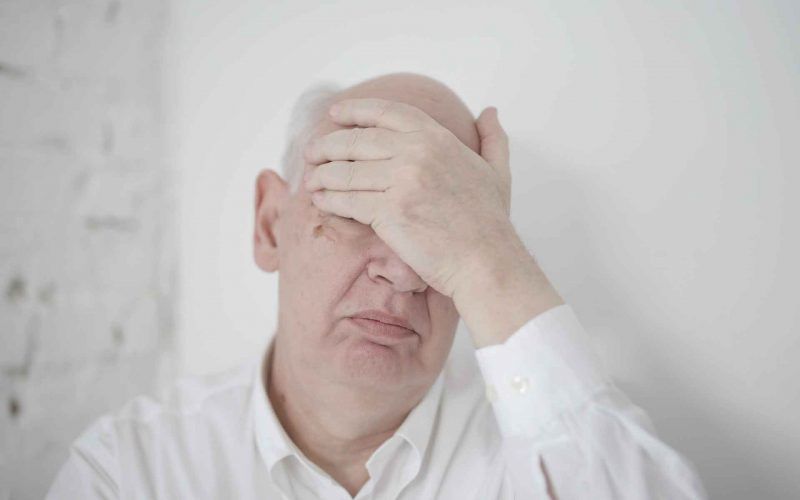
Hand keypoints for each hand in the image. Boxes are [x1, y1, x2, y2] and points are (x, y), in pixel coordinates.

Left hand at [303, 97, 514, 297]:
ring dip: (322, 174)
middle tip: (312, 153)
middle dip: (328, 145)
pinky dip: (329, 199)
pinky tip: (320, 200)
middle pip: (358, 140)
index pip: (386, 112)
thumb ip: (493, 137)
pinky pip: (348, 200)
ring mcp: (402, 182)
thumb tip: (490, 111)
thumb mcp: (497, 170)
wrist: (485, 261)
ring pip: (347, 171)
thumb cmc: (490, 222)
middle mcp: (417, 153)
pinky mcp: (389, 212)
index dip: (356, 110)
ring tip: (311, 179)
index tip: (335, 114)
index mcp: (438, 138)